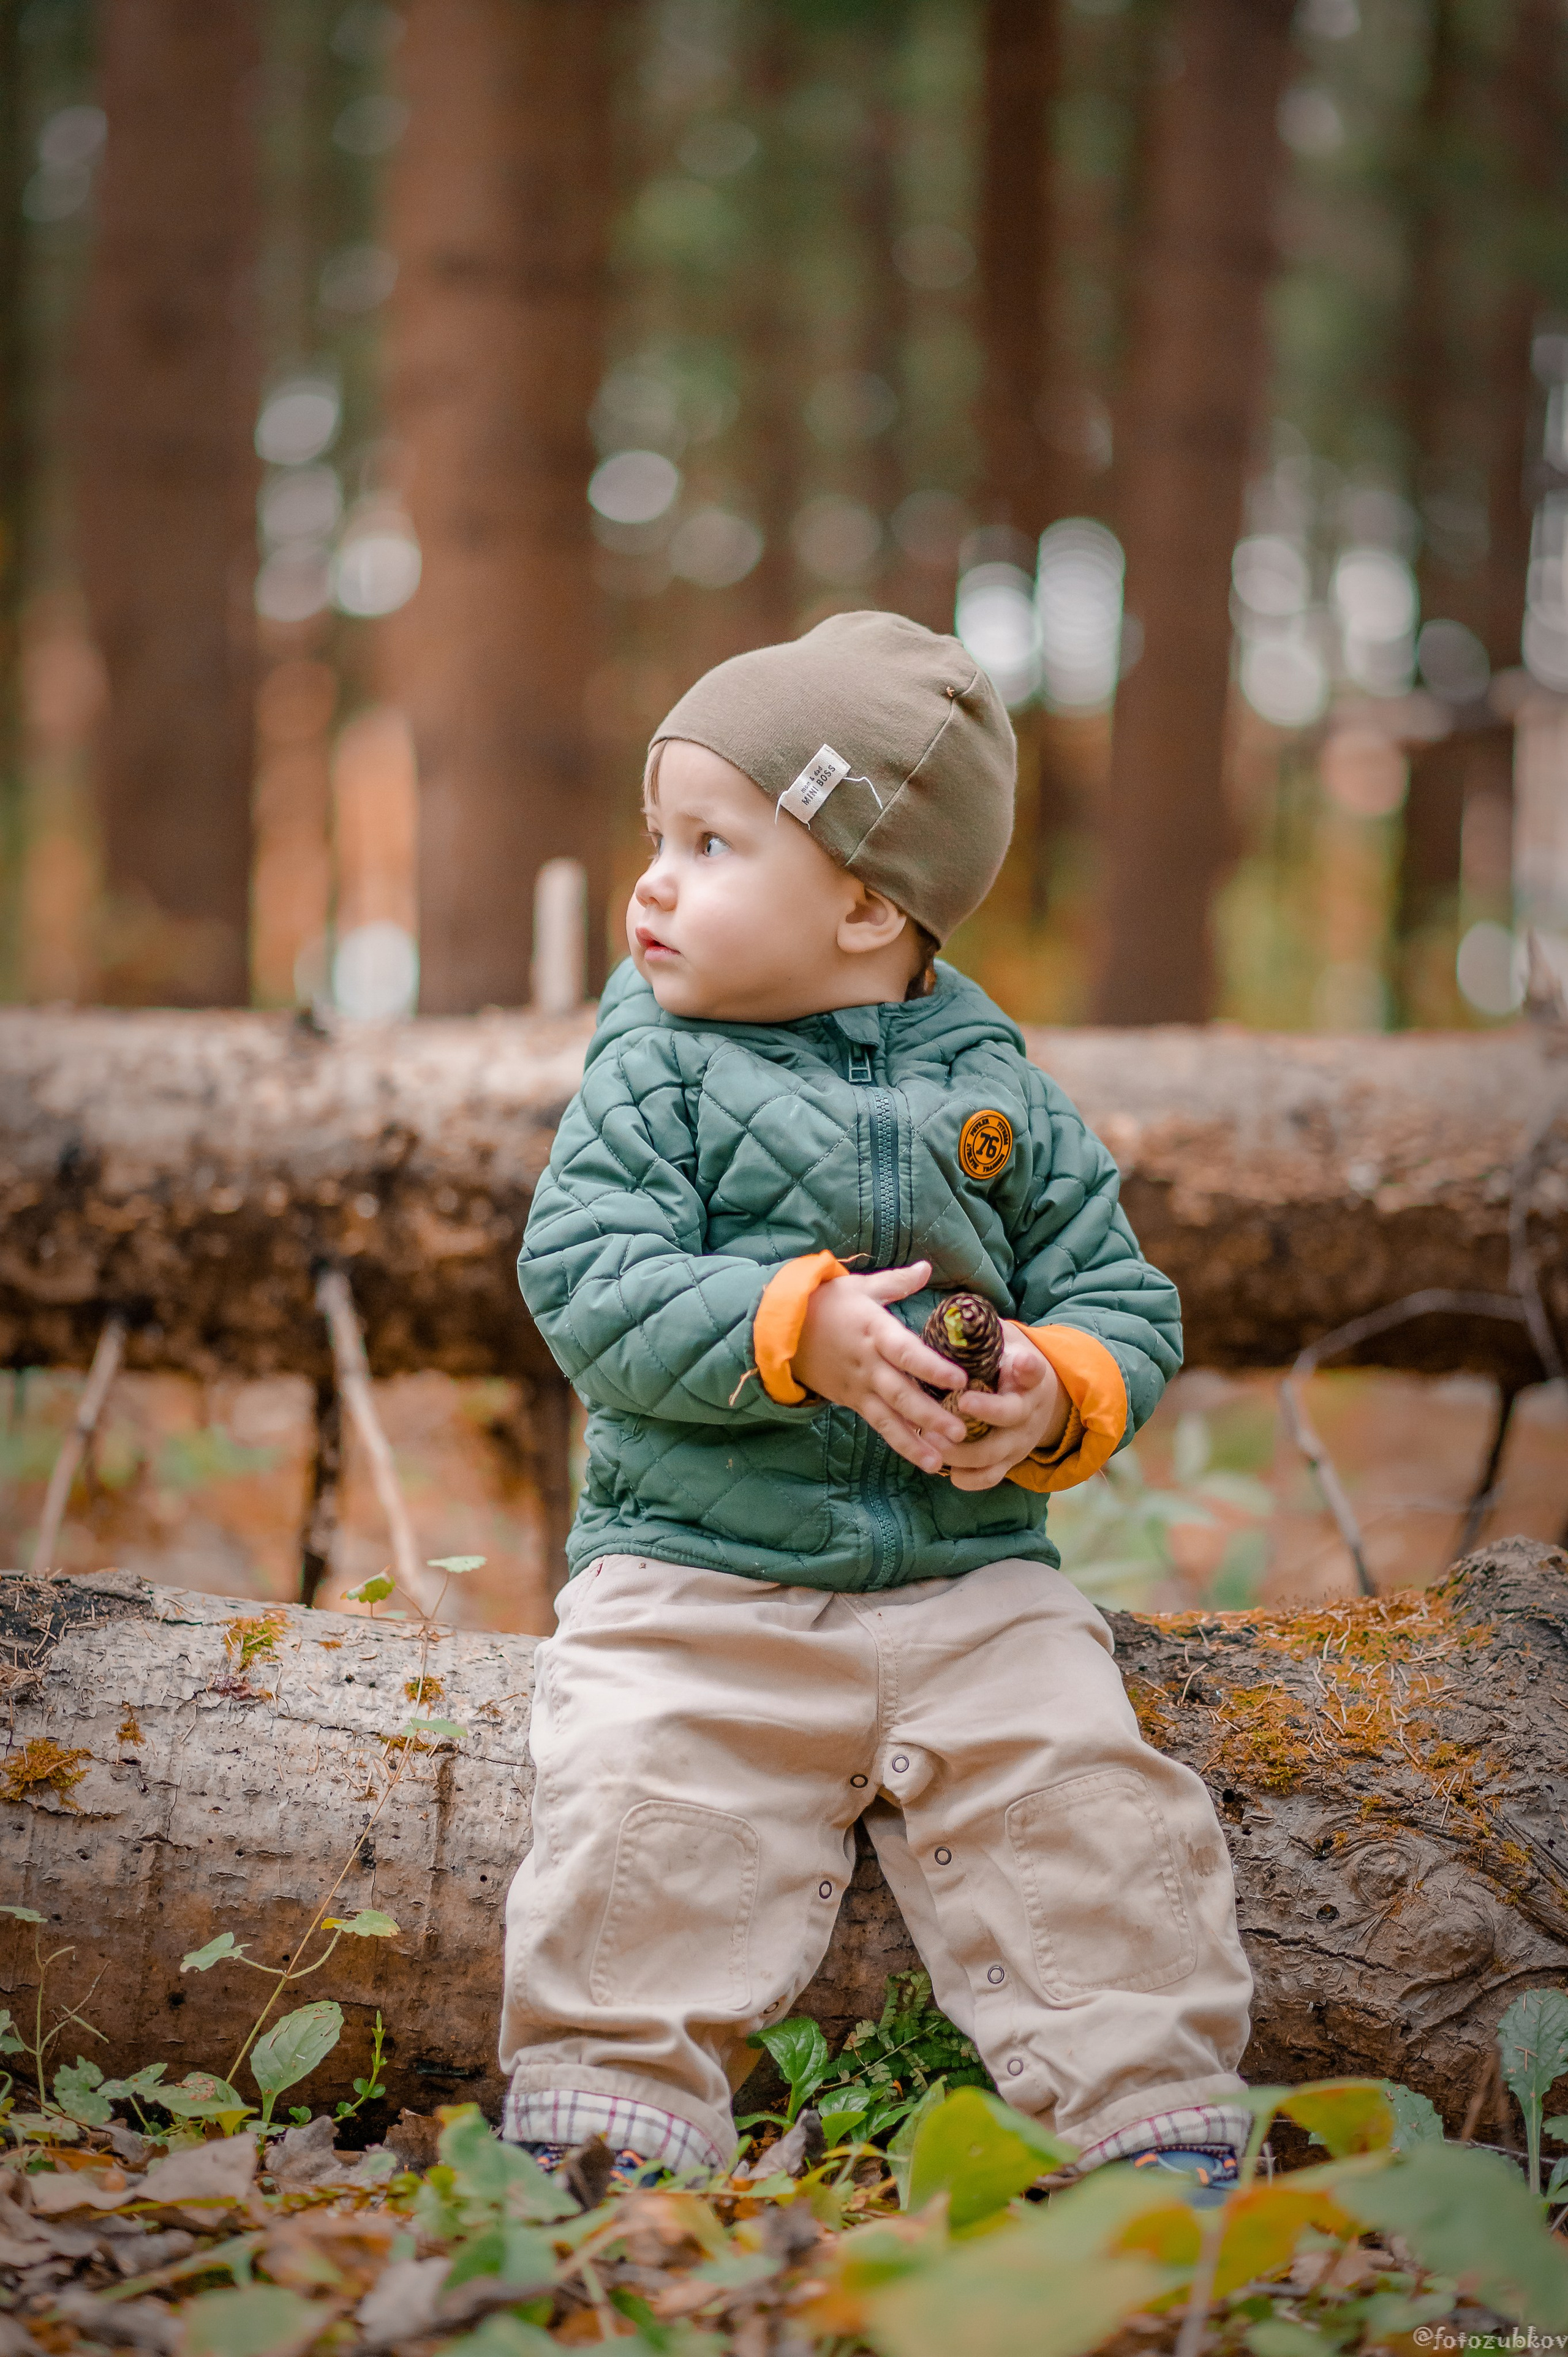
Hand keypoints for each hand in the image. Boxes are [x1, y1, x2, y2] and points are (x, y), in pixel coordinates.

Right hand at [793, 1259, 970, 1475]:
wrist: (780, 1328)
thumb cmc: (825, 1303)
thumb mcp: (860, 1287)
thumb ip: (896, 1282)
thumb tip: (926, 1267)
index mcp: (873, 1331)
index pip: (905, 1352)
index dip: (931, 1367)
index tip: (959, 1379)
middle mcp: (867, 1364)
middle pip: (900, 1394)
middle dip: (929, 1415)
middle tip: (959, 1432)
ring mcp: (858, 1386)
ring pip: (888, 1418)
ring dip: (913, 1441)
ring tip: (940, 1462)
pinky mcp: (851, 1400)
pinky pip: (877, 1424)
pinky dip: (898, 1442)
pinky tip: (921, 1457)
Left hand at [940, 1325, 1068, 1491]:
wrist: (1036, 1399)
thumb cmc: (1007, 1362)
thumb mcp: (1005, 1340)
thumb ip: (983, 1332)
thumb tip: (953, 1315)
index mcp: (1029, 1374)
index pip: (1033, 1369)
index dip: (1027, 1367)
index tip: (1017, 1361)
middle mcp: (1028, 1409)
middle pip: (1011, 1414)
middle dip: (985, 1411)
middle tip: (956, 1403)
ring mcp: (1018, 1439)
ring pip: (995, 1452)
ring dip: (963, 1450)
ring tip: (931, 1440)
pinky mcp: (1008, 1461)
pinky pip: (991, 1476)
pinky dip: (969, 1477)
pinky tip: (944, 1470)